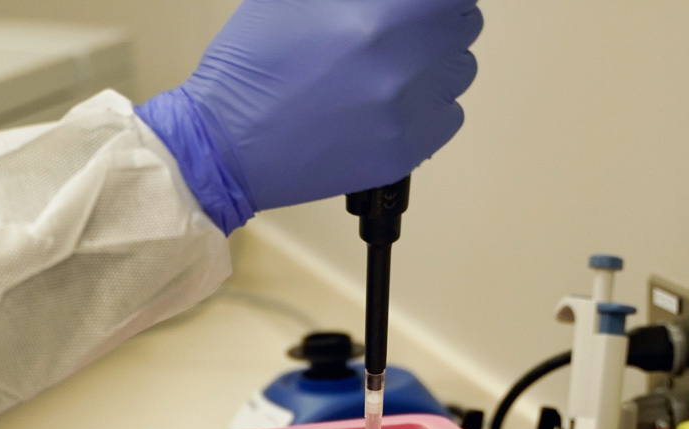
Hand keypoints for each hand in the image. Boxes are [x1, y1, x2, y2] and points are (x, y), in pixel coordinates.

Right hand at [137, 0, 481, 232]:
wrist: (226, 145)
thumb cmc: (252, 64)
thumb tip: (398, 0)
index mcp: (382, 14)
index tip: (413, 5)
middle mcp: (403, 62)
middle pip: (463, 26)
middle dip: (434, 24)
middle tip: (396, 33)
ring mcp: (408, 112)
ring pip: (459, 72)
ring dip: (433, 65)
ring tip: (385, 72)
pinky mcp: (404, 152)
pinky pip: (447, 118)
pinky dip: (426, 109)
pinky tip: (384, 107)